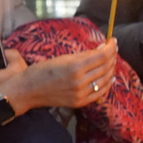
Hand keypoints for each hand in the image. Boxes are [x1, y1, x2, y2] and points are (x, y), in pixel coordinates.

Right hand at [0, 39, 117, 111]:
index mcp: (75, 67)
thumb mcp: (63, 58)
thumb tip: (102, 49)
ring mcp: (81, 94)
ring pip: (105, 79)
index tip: (112, 40)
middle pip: (105, 66)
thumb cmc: (43, 71)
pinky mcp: (80, 102)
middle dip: (112, 55)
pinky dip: (107, 83)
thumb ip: (83, 55)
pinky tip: (110, 76)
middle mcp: (80, 81)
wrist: (29, 90)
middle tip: (113, 48)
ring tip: (112, 59)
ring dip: (111, 68)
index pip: (102, 55)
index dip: (111, 47)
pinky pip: (100, 92)